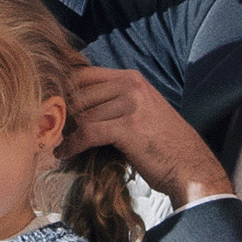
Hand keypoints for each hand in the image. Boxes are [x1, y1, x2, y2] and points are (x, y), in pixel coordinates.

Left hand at [60, 66, 233, 208]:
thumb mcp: (142, 111)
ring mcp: (130, 104)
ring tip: (56, 145)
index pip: (84, 74)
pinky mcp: (127, 127)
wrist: (190, 167)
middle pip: (79, 94)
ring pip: (82, 114)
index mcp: (132, 79)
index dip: (64, 92)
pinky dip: (72, 145)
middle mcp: (131, 86)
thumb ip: (114, 103)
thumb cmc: (164, 145)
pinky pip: (87, 132)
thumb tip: (74, 108)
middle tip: (50, 132)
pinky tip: (65, 154)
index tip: (52, 109)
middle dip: (63, 115)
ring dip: (65, 132)